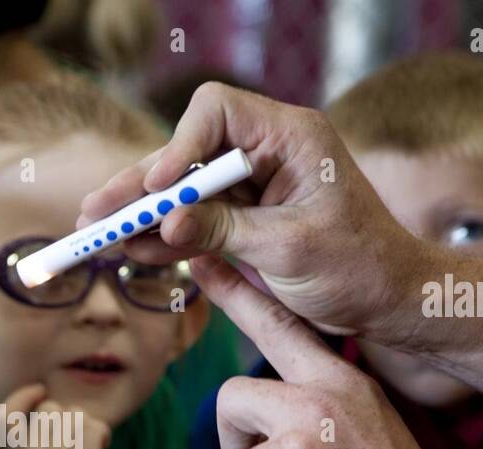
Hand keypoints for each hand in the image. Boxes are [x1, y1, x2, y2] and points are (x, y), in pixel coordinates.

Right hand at [0, 383, 127, 448]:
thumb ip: (33, 441)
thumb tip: (44, 399)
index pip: (6, 414)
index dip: (22, 397)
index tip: (40, 391)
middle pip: (49, 408)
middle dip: (67, 418)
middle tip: (77, 443)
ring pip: (75, 415)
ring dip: (87, 428)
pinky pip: (95, 426)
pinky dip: (103, 436)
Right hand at [78, 82, 431, 344]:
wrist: (387, 301)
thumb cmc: (357, 266)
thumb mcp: (287, 247)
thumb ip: (224, 230)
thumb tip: (166, 221)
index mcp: (290, 137)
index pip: (217, 113)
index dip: (179, 144)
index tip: (159, 187)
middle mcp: (265, 152)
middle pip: (186, 155)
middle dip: (139, 187)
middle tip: (95, 213)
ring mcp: (252, 186)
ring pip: (182, 192)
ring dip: (141, 216)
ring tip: (97, 237)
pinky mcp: (244, 219)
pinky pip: (193, 222)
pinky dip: (163, 238)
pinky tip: (132, 252)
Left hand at [207, 256, 466, 448]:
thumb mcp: (369, 426)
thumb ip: (320, 407)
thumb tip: (270, 411)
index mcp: (340, 383)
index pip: (279, 326)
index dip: (236, 295)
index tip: (202, 260)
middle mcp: (315, 404)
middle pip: (230, 398)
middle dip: (235, 441)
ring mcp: (295, 448)